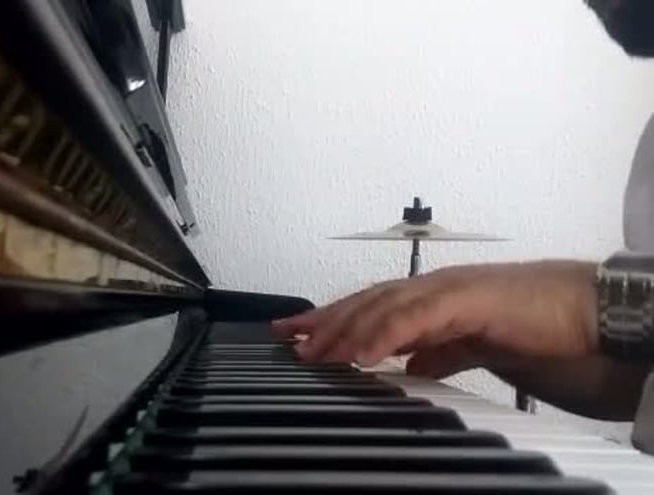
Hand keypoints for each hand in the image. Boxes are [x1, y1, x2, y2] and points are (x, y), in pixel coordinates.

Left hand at [272, 261, 598, 376]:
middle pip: (364, 301)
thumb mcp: (469, 344)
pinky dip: (385, 334)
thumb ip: (437, 352)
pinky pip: (417, 317)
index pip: (368, 305)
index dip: (330, 317)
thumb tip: (409, 367)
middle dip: (323, 319)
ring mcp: (446, 289)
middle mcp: (430, 287)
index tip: (296, 332)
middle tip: (287, 337)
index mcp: (428, 297)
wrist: (581, 307)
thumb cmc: (529, 320)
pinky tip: (362, 354)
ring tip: (316, 352)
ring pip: (383, 306)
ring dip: (346, 330)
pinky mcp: (467, 299)